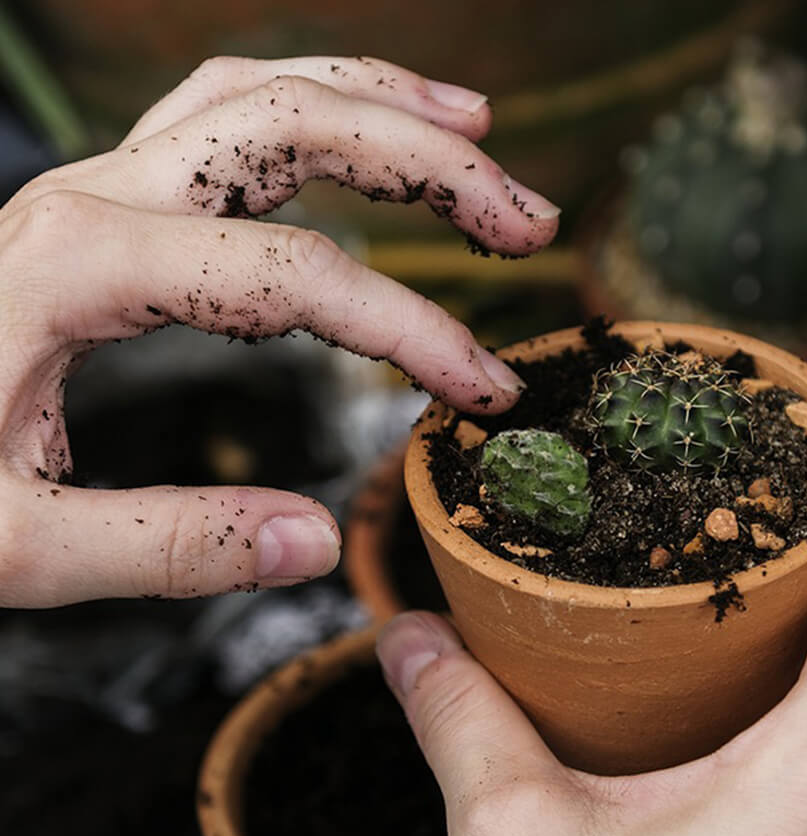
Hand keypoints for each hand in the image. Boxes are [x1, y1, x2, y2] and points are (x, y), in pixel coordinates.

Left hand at [0, 56, 557, 606]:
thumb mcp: (14, 546)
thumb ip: (170, 547)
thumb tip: (314, 542)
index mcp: (78, 263)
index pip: (297, 275)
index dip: (411, 329)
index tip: (479, 391)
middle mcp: (97, 194)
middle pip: (295, 124)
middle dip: (431, 162)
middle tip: (527, 221)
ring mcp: (100, 183)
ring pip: (260, 91)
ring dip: (380, 101)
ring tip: (476, 134)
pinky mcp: (106, 202)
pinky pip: (222, 120)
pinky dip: (312, 112)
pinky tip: (364, 140)